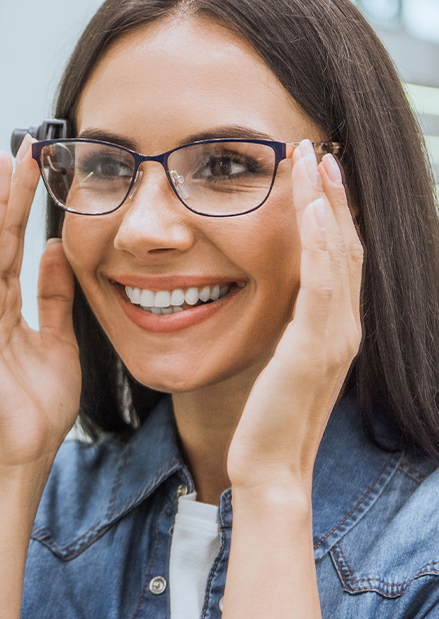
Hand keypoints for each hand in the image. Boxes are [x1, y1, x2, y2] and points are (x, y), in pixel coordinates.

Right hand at [0, 136, 80, 468]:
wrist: (29, 449)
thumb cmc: (40, 403)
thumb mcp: (58, 338)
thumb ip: (54, 296)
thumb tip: (58, 250)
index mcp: (4, 307)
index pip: (12, 245)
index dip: (21, 205)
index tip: (34, 165)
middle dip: (6, 191)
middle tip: (19, 145)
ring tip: (3, 161)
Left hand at [226, 142, 362, 492]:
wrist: (270, 468)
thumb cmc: (270, 421)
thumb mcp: (281, 364)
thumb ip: (289, 329)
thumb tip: (276, 298)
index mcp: (336, 330)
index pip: (341, 258)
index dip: (335, 213)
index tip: (319, 174)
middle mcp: (345, 328)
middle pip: (347, 245)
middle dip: (334, 194)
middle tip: (320, 150)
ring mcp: (334, 338)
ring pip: (339, 254)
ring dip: (327, 202)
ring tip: (314, 158)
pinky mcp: (313, 349)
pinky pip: (321, 284)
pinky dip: (320, 241)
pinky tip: (313, 207)